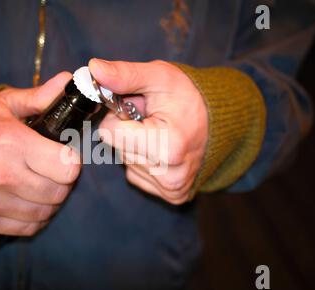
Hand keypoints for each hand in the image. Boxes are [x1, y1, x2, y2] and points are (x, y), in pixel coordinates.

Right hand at [0, 72, 80, 235]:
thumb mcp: (7, 105)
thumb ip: (39, 97)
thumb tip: (67, 80)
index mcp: (10, 142)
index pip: (67, 167)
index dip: (70, 162)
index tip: (62, 156)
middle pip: (59, 193)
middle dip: (62, 182)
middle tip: (51, 171)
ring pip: (45, 212)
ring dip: (49, 200)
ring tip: (39, 184)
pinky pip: (28, 227)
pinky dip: (34, 217)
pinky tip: (27, 200)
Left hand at [89, 59, 207, 204]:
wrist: (219, 121)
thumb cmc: (189, 97)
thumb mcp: (159, 77)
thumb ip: (125, 74)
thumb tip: (95, 69)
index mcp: (168, 146)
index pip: (109, 133)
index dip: (118, 116)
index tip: (137, 108)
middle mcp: (170, 175)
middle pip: (116, 149)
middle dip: (127, 130)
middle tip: (151, 120)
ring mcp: (172, 188)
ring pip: (125, 162)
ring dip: (136, 145)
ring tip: (159, 132)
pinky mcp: (172, 195)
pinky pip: (136, 175)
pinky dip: (144, 160)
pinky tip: (162, 148)